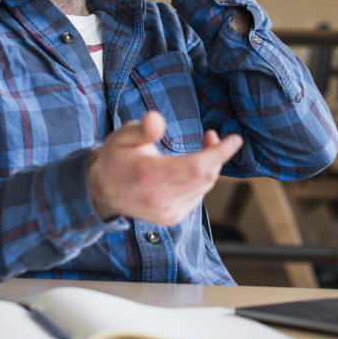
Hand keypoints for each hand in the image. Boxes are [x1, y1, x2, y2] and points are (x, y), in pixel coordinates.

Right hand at [86, 111, 242, 225]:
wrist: (101, 191)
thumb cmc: (116, 158)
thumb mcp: (123, 136)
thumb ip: (143, 129)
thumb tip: (156, 120)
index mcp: (149, 176)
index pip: (196, 167)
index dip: (219, 153)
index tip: (235, 139)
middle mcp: (160, 199)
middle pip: (206, 177)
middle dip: (217, 154)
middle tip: (211, 136)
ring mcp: (167, 212)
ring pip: (205, 187)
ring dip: (211, 166)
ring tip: (203, 147)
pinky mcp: (172, 218)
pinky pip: (198, 195)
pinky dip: (202, 180)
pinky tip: (191, 169)